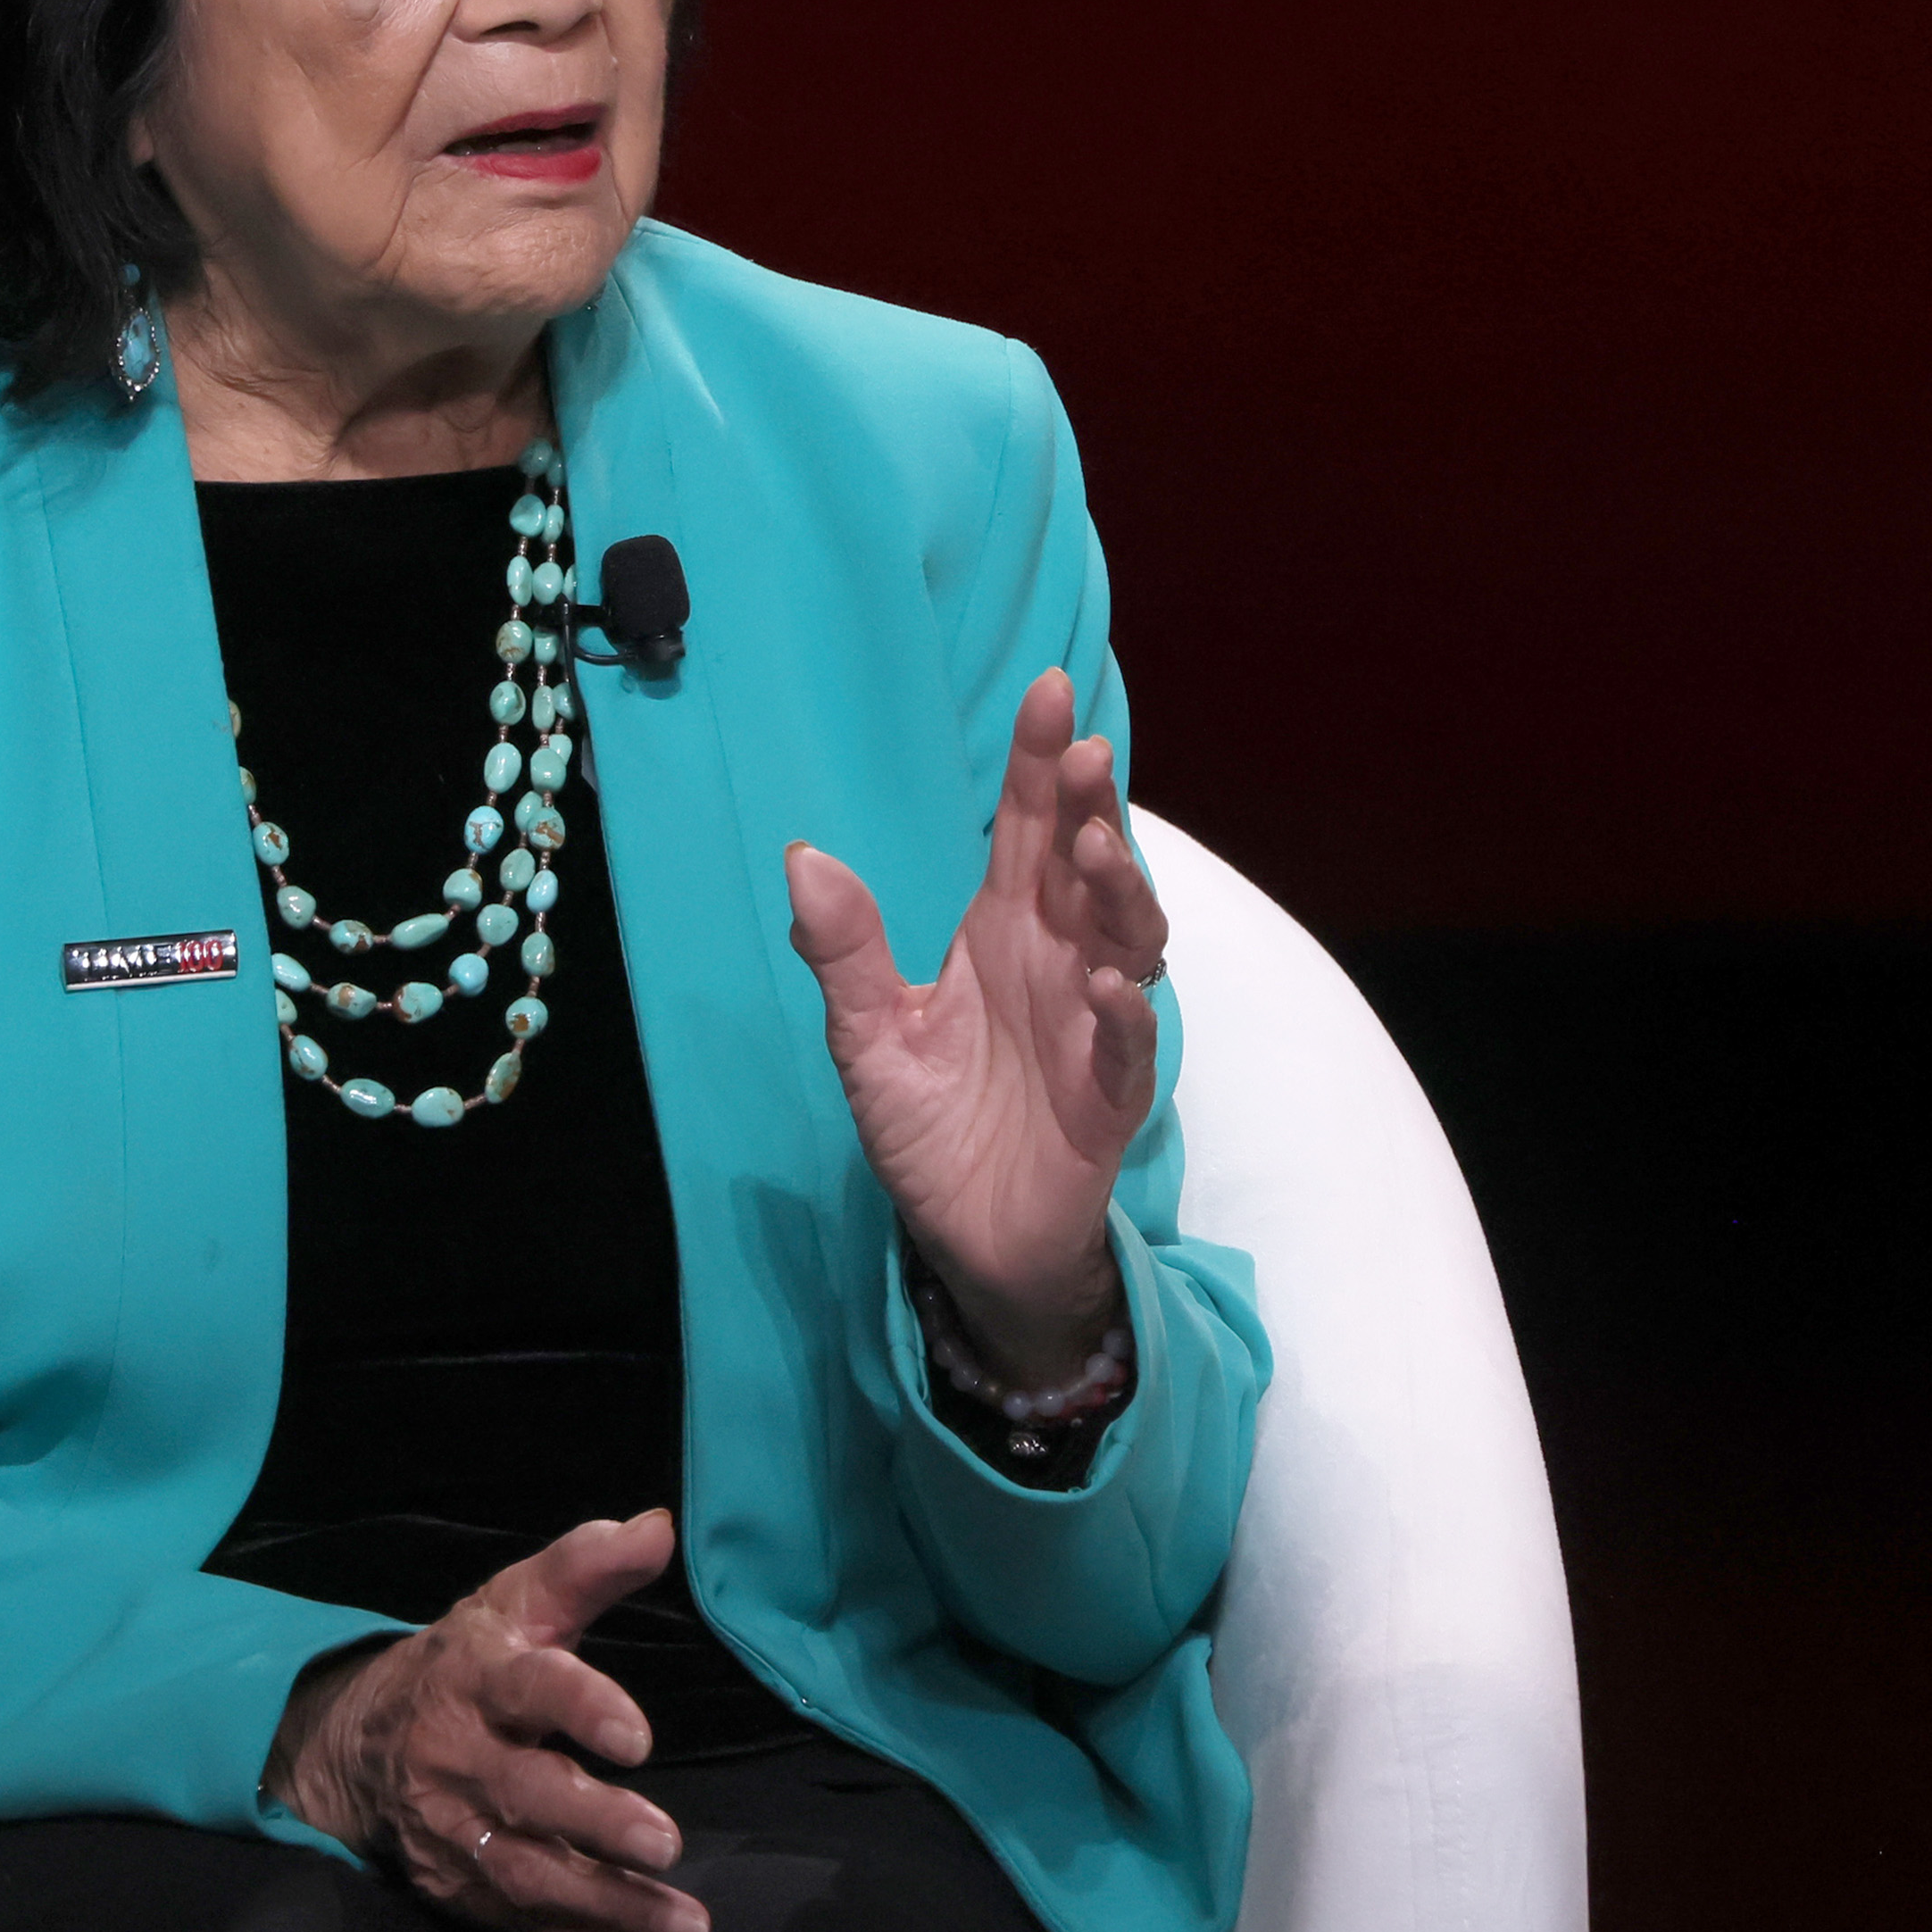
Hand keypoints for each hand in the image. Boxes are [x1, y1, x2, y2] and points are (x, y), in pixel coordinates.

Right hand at [268, 1513, 710, 1931]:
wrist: (357, 1743)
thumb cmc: (466, 1664)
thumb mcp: (515, 1603)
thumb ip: (587, 1567)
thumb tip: (659, 1528)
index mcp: (475, 1677)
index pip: (526, 1687)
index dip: (580, 1708)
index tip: (638, 1738)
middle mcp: (456, 1756)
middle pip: (524, 1794)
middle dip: (595, 1822)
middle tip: (665, 1843)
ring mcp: (450, 1829)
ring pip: (525, 1872)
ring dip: (608, 1902)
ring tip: (686, 1925)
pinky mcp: (454, 1884)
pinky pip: (523, 1919)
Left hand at [783, 668, 1167, 1387]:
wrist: (966, 1238)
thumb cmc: (930, 1128)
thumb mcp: (866, 1036)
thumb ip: (842, 952)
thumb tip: (802, 856)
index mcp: (1002, 933)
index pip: (1026, 831)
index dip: (1039, 765)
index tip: (1047, 693)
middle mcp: (1058, 962)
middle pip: (1086, 868)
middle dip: (1091, 807)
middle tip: (1083, 752)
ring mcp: (1094, 1025)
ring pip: (1128, 940)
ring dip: (1119, 893)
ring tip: (1093, 854)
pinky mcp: (1110, 1097)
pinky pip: (1129, 1046)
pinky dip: (1124, 1012)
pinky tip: (1104, 982)